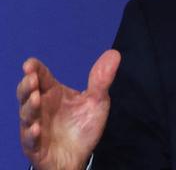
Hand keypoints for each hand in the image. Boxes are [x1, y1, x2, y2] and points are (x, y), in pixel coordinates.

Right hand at [17, 50, 120, 169]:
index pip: (41, 76)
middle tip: (32, 78)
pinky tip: (36, 128)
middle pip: (27, 93)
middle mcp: (41, 107)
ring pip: (27, 114)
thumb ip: (101, 79)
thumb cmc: (83, 126)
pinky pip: (30, 140)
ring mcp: (35, 126)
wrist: (79, 155)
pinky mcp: (35, 146)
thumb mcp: (96, 101)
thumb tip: (114, 53)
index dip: (34, 69)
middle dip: (27, 85)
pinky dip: (31, 134)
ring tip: (36, 99)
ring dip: (29, 106)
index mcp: (53, 93)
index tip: (30, 64)